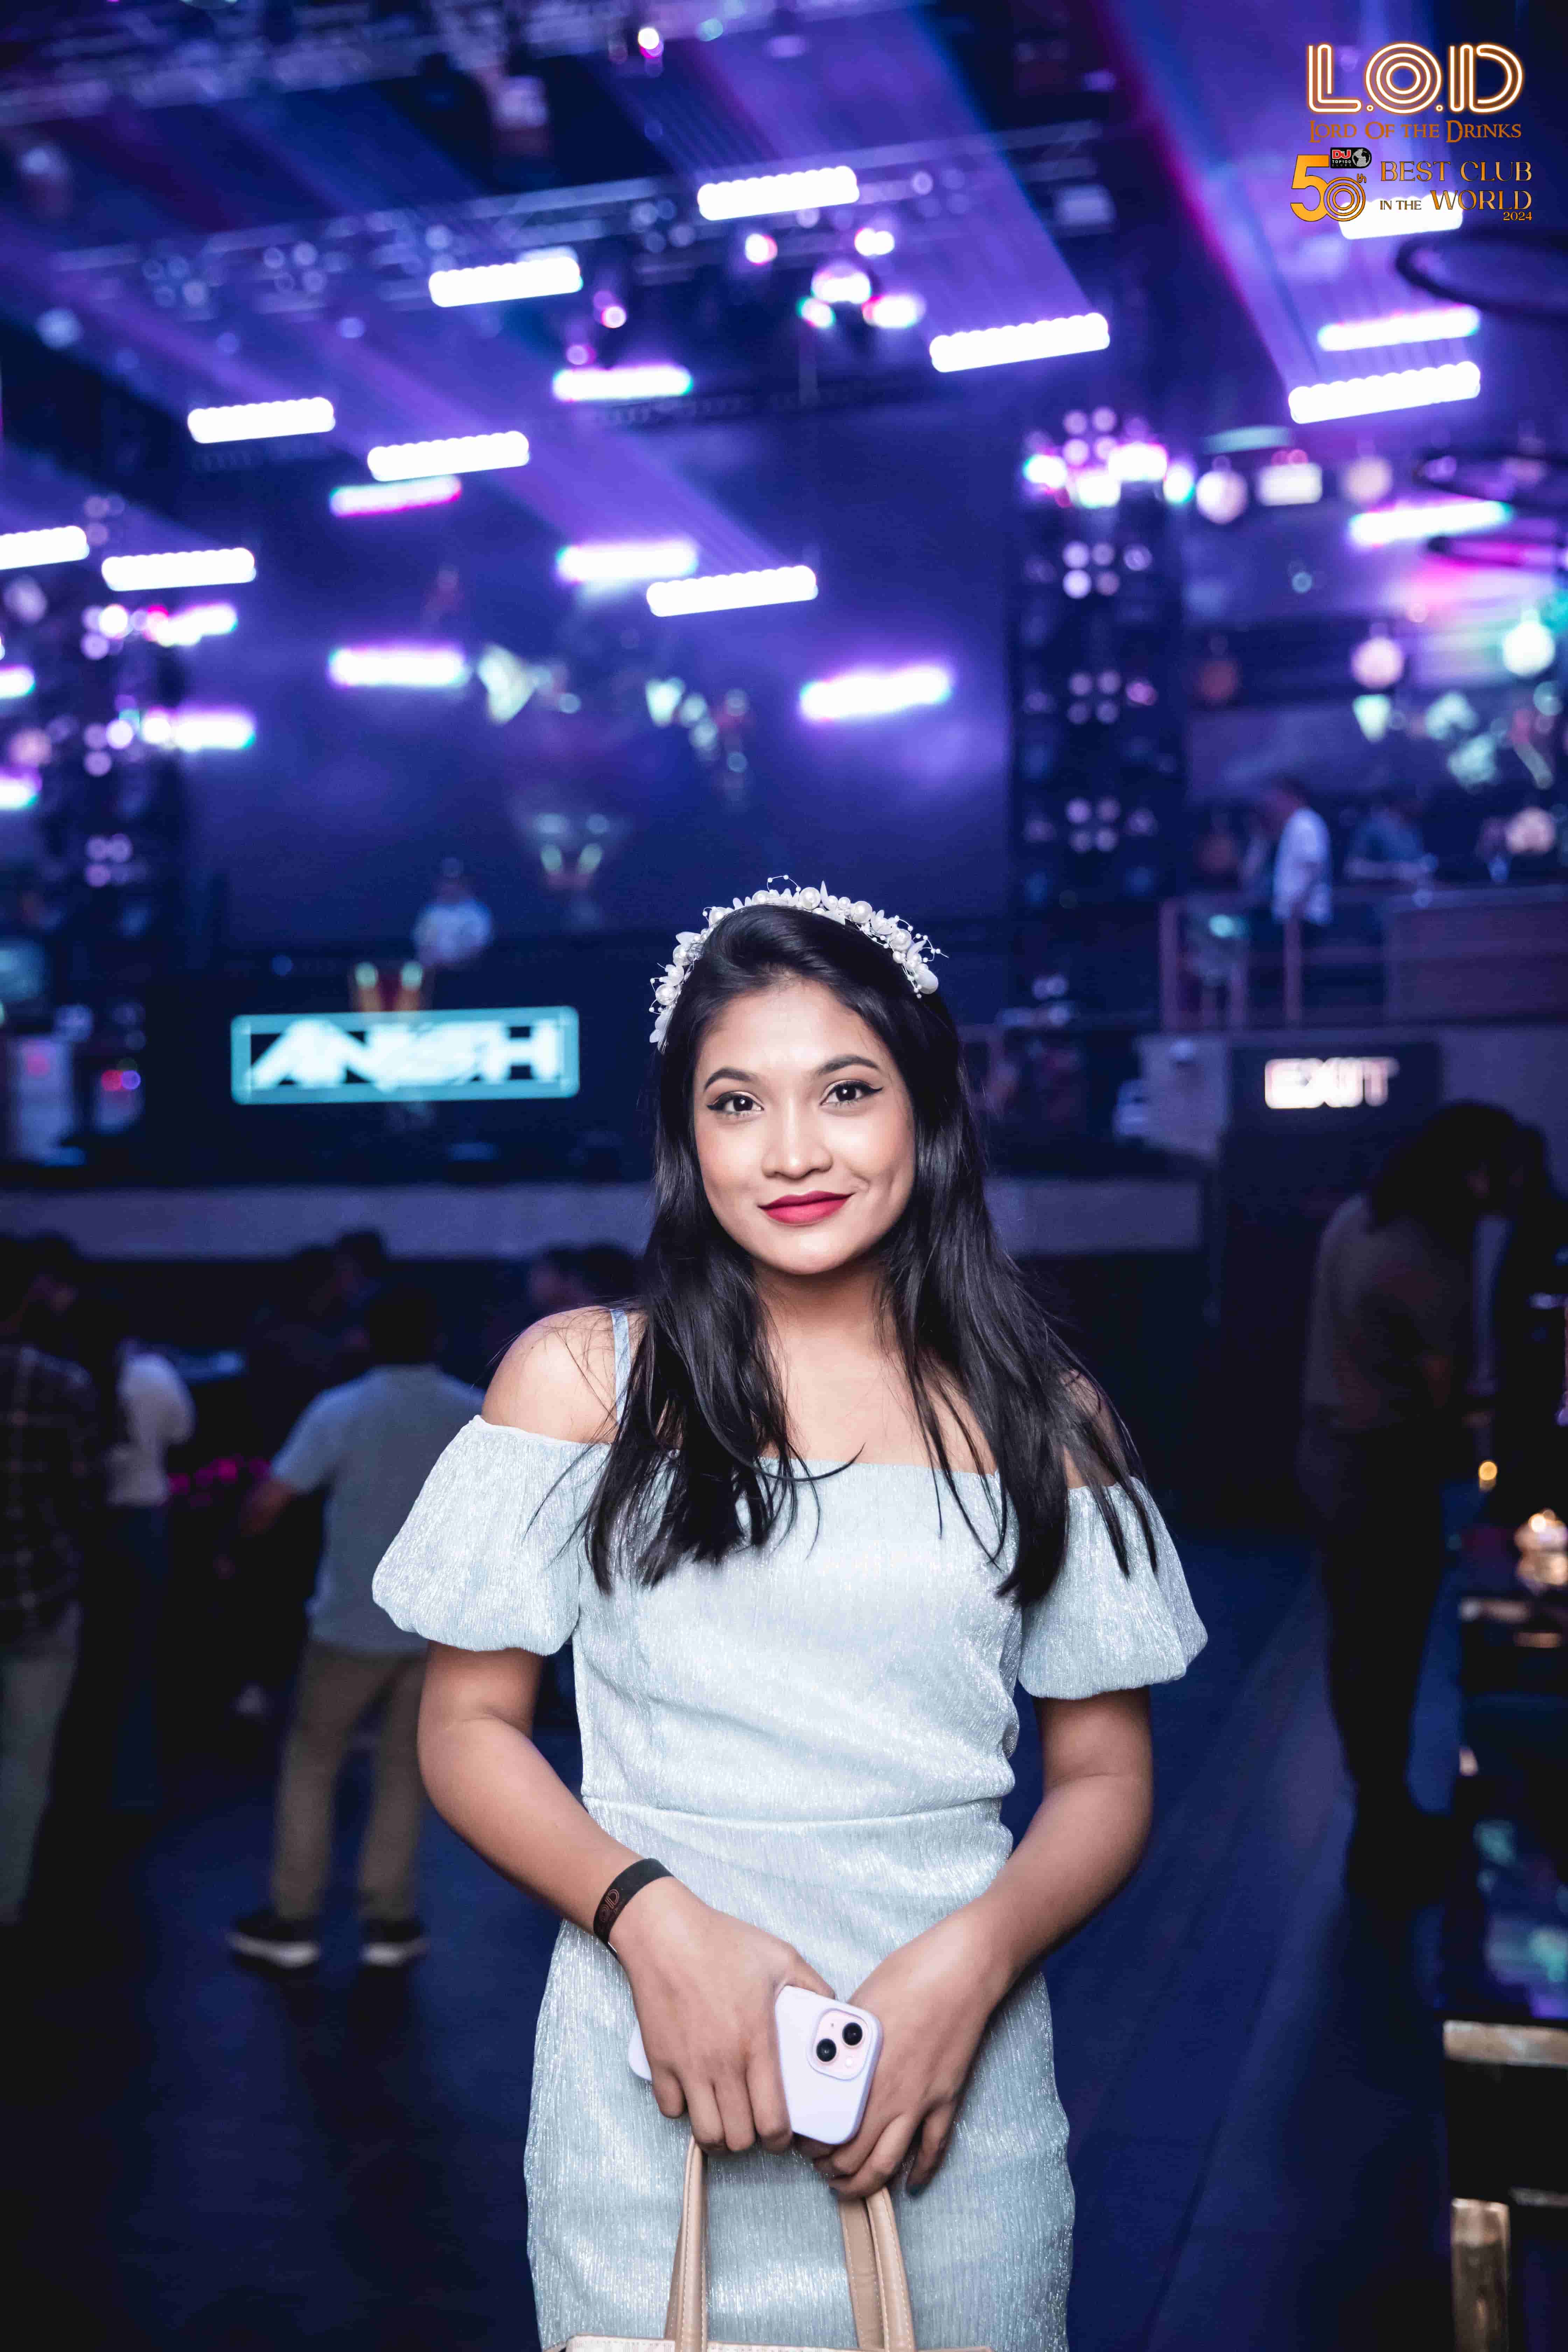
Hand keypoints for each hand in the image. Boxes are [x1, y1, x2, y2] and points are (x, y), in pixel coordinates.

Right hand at [611, 1877, 833, 2157]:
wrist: (665, 1932)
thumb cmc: (724, 1942)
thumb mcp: (782, 1957)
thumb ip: (814, 1987)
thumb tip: (833, 2009)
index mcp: (756, 2043)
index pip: (772, 2122)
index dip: (781, 2139)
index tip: (783, 2133)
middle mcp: (722, 2063)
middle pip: (738, 2138)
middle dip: (751, 2139)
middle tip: (754, 2121)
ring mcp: (687, 2066)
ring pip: (705, 2134)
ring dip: (719, 2133)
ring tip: (727, 2116)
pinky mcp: (659, 2062)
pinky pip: (671, 2110)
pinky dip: (683, 2109)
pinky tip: (694, 2090)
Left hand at [799, 1908, 1007, 2199]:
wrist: (960, 1971)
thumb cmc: (908, 1976)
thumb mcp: (861, 2005)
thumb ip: (843, 2039)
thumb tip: (826, 2054)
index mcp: (865, 2072)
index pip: (831, 2129)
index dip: (812, 2145)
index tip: (804, 2145)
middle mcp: (892, 2095)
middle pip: (856, 2157)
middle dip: (833, 2170)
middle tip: (821, 2167)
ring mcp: (922, 2101)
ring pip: (890, 2164)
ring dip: (866, 2183)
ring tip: (849, 2185)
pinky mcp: (948, 2099)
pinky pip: (934, 2149)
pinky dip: (920, 2172)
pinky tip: (909, 2183)